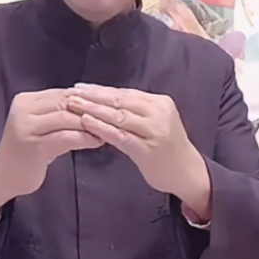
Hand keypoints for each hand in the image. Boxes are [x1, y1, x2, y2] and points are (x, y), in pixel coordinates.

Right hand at [0, 90, 103, 213]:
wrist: (4, 175)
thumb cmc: (30, 149)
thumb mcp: (43, 124)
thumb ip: (61, 111)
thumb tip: (94, 102)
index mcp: (27, 99)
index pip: (64, 93)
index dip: (88, 99)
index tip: (108, 106)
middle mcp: (24, 109)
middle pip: (66, 103)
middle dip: (92, 110)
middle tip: (113, 118)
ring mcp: (26, 127)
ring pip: (67, 118)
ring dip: (91, 124)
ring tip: (108, 130)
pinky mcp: (33, 146)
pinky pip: (65, 137)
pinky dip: (84, 138)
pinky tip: (97, 142)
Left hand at [65, 85, 210, 216]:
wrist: (187, 172)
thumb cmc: (168, 147)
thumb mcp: (156, 122)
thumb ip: (136, 111)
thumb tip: (104, 99)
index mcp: (160, 103)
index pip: (125, 93)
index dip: (100, 89)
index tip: (80, 86)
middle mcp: (159, 113)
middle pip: (120, 101)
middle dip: (93, 96)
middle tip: (71, 93)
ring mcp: (154, 131)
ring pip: (119, 116)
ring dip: (93, 110)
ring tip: (73, 105)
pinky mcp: (148, 150)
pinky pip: (121, 136)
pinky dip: (102, 128)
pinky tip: (86, 123)